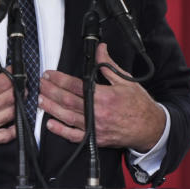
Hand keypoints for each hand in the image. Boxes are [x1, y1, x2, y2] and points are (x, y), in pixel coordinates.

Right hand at [0, 50, 15, 150]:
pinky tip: (16, 120)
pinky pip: (7, 136)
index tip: (15, 69)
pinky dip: (15, 128)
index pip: (5, 81)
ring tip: (20, 96)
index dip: (14, 73)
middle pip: (12, 96)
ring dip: (20, 104)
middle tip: (21, 82)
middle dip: (20, 87)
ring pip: (13, 113)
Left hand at [39, 43, 164, 152]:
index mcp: (104, 96)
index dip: (59, 79)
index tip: (49, 74)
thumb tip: (100, 49)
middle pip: (68, 101)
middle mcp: (98, 112)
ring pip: (67, 117)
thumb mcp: (125, 81)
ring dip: (51, 108)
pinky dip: (61, 131)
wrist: (150, 128)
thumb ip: (108, 65)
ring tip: (40, 100)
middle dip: (51, 91)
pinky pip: (75, 136)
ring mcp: (95, 127)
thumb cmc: (139, 105)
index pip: (76, 85)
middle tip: (41, 84)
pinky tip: (51, 124)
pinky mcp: (95, 139)